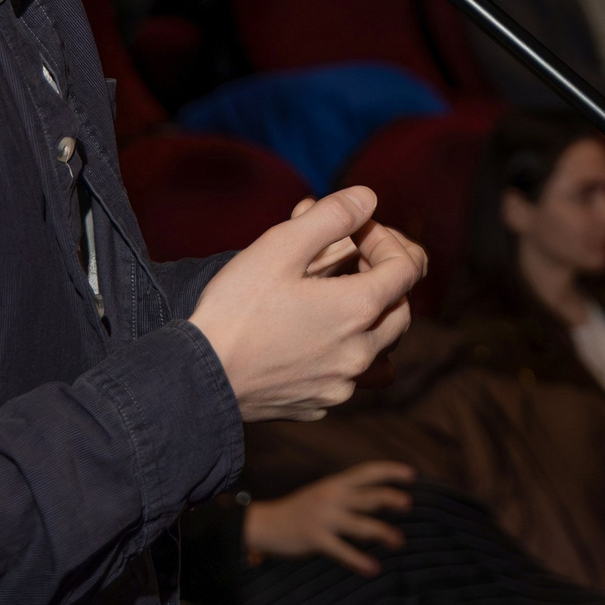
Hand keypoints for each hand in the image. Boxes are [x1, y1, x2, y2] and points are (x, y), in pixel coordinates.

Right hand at [190, 187, 423, 422]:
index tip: (355, 230)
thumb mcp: (280, 246)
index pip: (407, 268)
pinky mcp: (319, 405)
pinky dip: (347, 352)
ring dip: (373, 318)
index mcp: (358, 310)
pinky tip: (318, 337)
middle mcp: (361, 353)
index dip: (386, 240)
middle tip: (354, 258)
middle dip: (386, 278)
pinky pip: (352, 377)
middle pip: (402, 309)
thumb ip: (331, 216)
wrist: (197, 378)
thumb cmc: (236, 309)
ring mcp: (341, 384)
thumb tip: (367, 199)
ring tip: (342, 295)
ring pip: (382, 348)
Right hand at [243, 461, 413, 575]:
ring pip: (361, 524)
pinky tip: (373, 568)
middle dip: (391, 499)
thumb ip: (346, 493)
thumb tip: (377, 500)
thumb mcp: (322, 493)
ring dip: (383, 533)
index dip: (390, 471)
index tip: (411, 475)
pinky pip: (342, 550)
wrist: (264, 524)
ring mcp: (323, 517)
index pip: (367, 471)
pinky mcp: (315, 538)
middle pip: (369, 495)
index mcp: (335, 483)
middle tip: (408, 505)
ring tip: (399, 541)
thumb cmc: (298, 510)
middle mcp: (331, 496)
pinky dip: (359, 560)